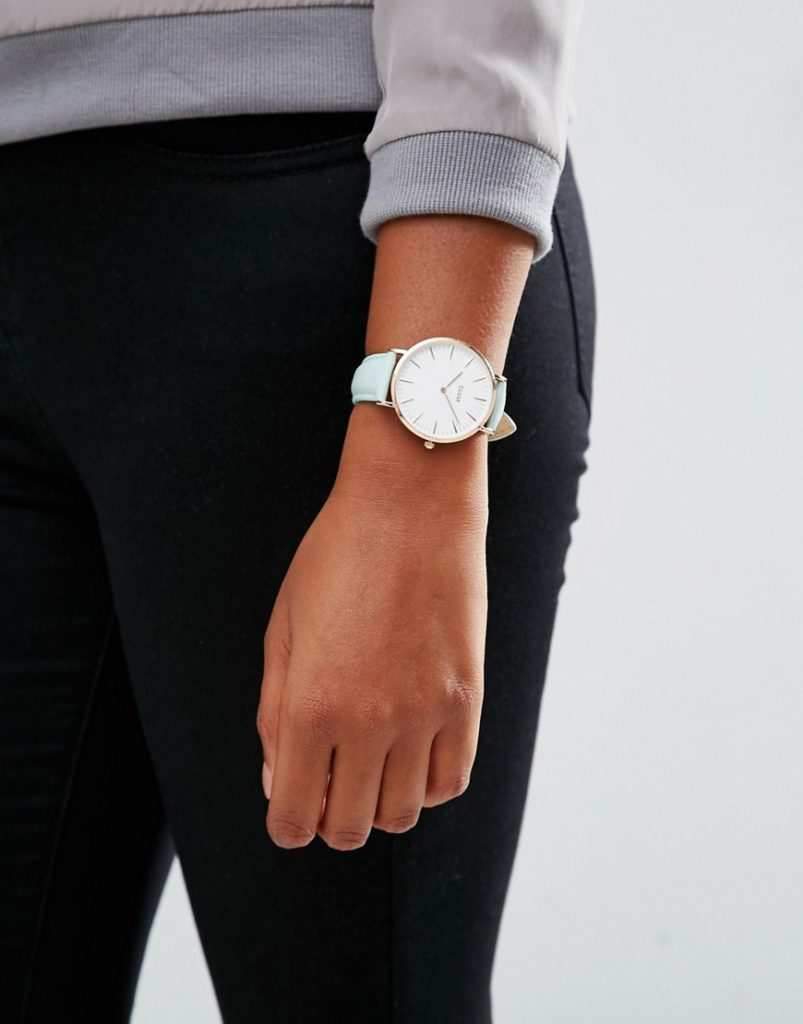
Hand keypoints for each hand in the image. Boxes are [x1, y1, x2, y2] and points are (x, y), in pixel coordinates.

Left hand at [257, 211, 533, 850]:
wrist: (411, 503)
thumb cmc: (335, 557)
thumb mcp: (283, 629)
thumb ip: (275, 715)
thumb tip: (280, 782)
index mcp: (307, 706)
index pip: (294, 820)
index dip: (287, 823)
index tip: (291, 804)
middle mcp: (367, 723)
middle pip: (350, 828)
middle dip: (330, 818)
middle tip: (327, 783)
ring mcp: (423, 713)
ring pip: (403, 815)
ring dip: (379, 803)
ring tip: (370, 764)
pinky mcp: (467, 698)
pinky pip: (452, 781)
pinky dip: (427, 783)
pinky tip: (410, 751)